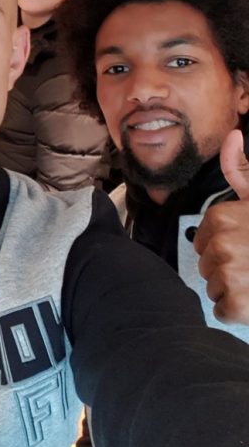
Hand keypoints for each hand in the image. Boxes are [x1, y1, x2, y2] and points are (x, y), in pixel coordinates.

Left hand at [194, 128, 248, 324]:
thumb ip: (240, 170)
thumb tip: (233, 135)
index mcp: (222, 217)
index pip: (202, 242)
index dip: (224, 248)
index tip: (248, 247)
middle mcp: (222, 244)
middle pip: (206, 265)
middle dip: (228, 268)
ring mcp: (230, 274)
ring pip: (212, 287)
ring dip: (233, 289)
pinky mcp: (239, 304)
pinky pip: (221, 310)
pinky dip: (237, 311)